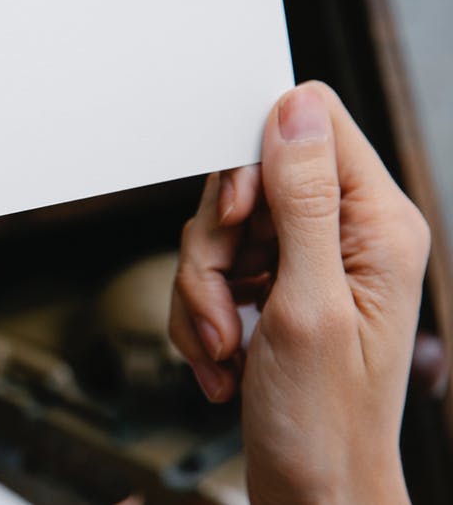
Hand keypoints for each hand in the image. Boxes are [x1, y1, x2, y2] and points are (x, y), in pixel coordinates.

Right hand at [170, 82, 428, 503]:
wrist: (311, 492)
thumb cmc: (325, 421)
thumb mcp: (308, 305)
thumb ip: (302, 201)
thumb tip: (295, 109)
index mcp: (376, 226)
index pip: (312, 128)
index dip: (254, 162)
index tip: (234, 219)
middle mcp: (344, 236)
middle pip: (248, 184)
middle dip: (215, 249)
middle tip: (222, 305)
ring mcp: (306, 265)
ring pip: (219, 234)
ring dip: (200, 294)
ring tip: (223, 348)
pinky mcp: (273, 293)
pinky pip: (210, 275)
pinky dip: (200, 318)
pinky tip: (222, 361)